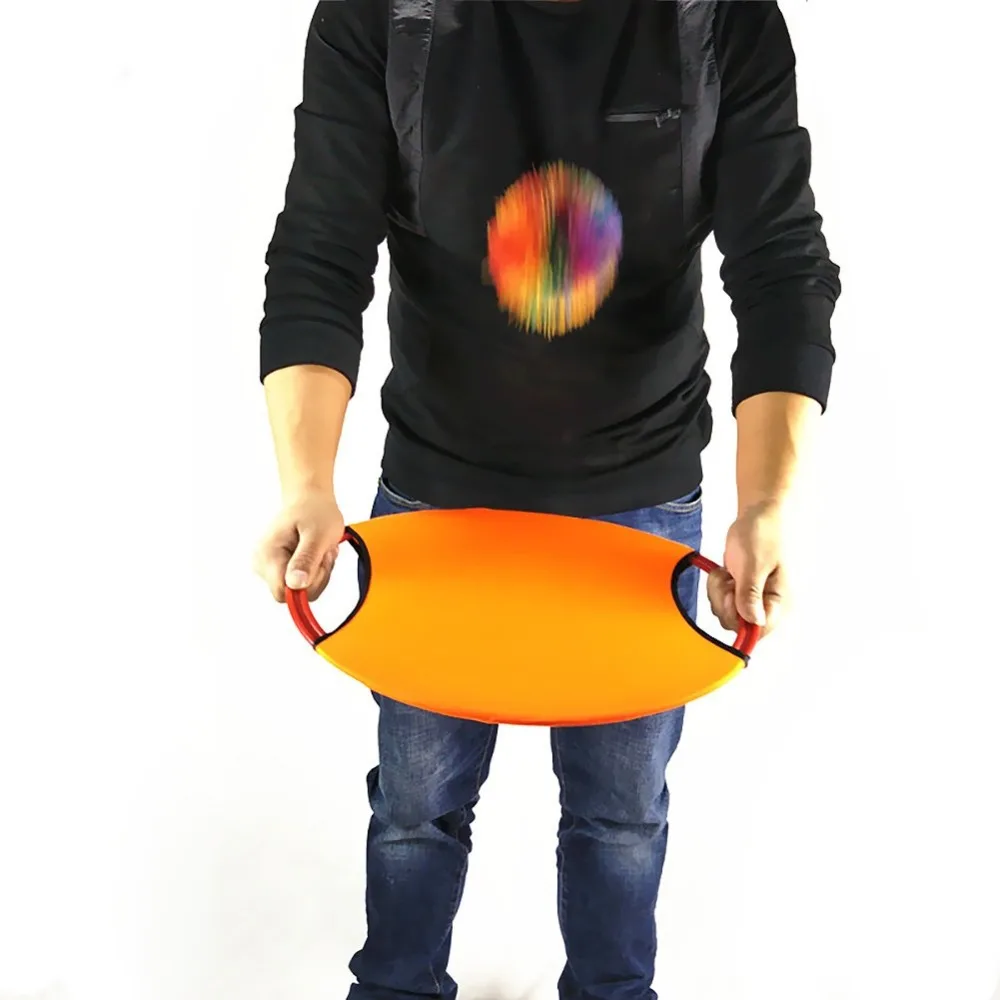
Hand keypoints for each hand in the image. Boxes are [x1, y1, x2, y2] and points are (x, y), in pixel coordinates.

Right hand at [253, 490, 345, 601]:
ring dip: (318, 573)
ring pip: (298, 590)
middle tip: (323, 552)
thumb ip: (306, 560)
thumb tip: (295, 585)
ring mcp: (268, 567)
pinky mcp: (277, 568)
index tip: (318, 562)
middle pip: (292, 594)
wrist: (310, 499)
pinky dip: (314, 571)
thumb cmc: (314, 511)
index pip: (283, 594)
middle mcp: (261, 564)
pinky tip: (315, 552)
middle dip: (315, 577)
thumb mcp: (317, 534)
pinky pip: (299, 583)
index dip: (306, 585)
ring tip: (320, 549)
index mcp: (267, 555)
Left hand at [707, 500, 786, 638]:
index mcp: (779, 601)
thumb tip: (752, 622)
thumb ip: (751, 594)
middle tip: (729, 579)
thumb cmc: (763, 535)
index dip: (738, 619)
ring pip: (726, 613)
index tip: (732, 596)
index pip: (758, 631)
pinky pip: (721, 601)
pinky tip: (726, 572)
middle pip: (737, 624)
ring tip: (729, 572)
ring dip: (719, 592)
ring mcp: (753, 599)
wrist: (758, 515)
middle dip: (724, 602)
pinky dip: (717, 586)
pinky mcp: (741, 592)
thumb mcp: (754, 564)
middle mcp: (767, 604)